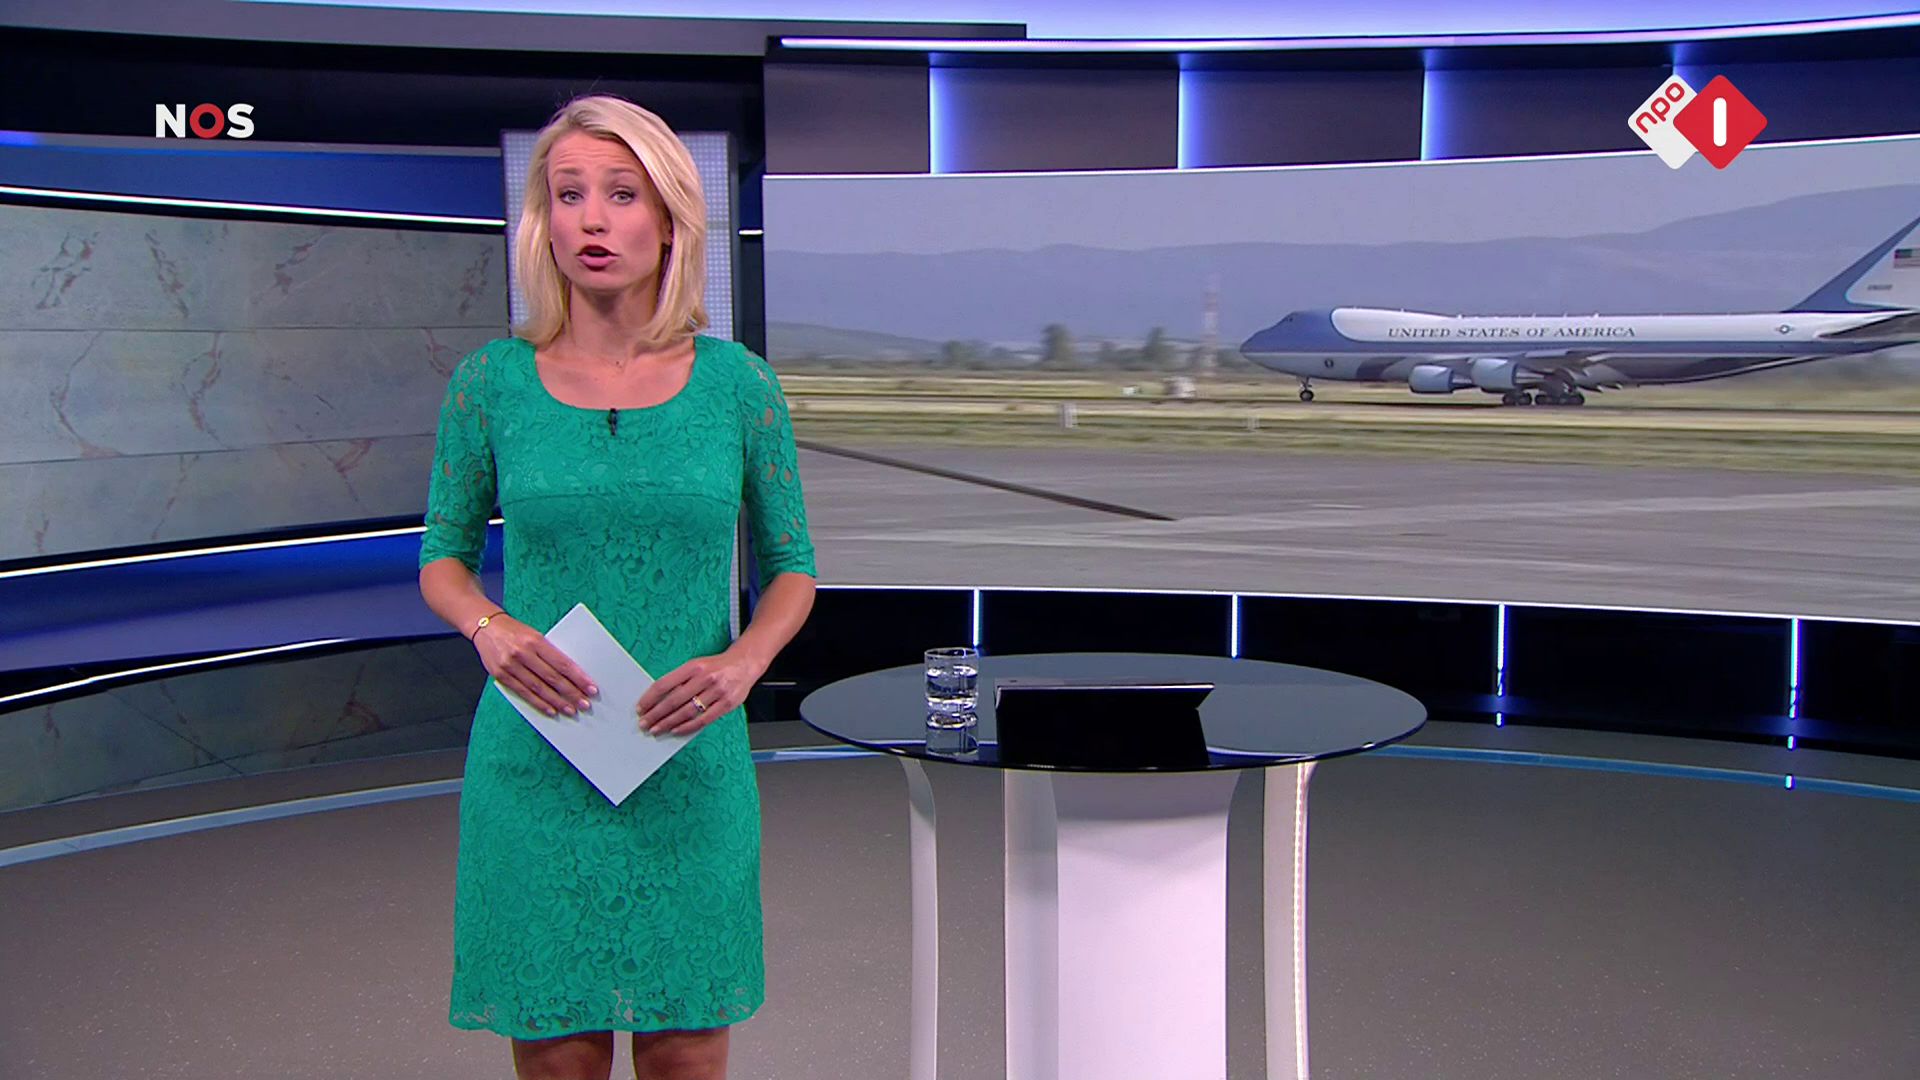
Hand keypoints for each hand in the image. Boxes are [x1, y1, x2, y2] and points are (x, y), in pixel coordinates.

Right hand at [471, 615, 596, 718]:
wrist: (486, 626)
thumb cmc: (515, 631)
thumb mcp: (535, 635)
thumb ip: (550, 652)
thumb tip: (572, 673)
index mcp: (535, 640)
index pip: (562, 663)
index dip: (578, 677)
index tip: (591, 687)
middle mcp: (522, 653)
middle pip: (552, 678)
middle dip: (571, 693)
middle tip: (585, 703)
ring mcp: (510, 666)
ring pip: (538, 688)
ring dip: (557, 702)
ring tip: (571, 710)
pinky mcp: (501, 676)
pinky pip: (523, 693)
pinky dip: (538, 703)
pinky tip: (551, 710)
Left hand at [637, 647, 765, 735]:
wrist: (745, 664)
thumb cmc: (717, 666)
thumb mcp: (697, 665)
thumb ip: (680, 679)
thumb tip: (658, 698)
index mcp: (694, 666)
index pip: (665, 684)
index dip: (650, 697)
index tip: (641, 707)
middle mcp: (705, 678)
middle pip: (674, 700)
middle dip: (656, 714)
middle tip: (644, 723)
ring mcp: (717, 692)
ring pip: (687, 712)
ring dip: (668, 723)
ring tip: (656, 729)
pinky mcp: (726, 704)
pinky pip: (703, 720)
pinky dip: (687, 727)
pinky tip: (676, 730)